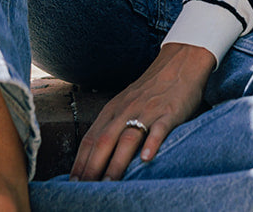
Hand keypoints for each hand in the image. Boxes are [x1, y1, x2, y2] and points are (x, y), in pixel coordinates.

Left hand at [70, 42, 215, 181]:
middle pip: (104, 141)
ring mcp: (147, 111)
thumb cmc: (151, 89)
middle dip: (92, 167)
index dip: (80, 162)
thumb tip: (96, 156)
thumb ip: (113, 126)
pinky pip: (159, 130)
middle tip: (86, 189)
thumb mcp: (126, 104)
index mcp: (112, 110)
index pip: (90, 139)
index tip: (73, 183)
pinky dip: (151, 144)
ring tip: (109, 183)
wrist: (179, 62)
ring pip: (128, 139)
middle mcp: (126, 111)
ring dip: (117, 163)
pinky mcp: (169, 113)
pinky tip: (146, 159)